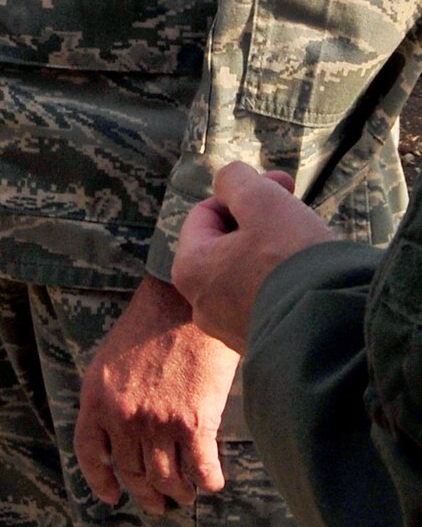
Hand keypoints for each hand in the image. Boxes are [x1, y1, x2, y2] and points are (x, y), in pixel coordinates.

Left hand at [74, 273, 239, 515]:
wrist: (185, 301)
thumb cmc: (152, 324)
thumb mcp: (112, 359)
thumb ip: (111, 396)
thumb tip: (121, 435)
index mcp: (96, 396)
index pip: (88, 450)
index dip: (99, 479)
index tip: (111, 495)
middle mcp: (122, 414)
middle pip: (131, 471)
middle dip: (146, 494)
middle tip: (159, 502)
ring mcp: (157, 422)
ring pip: (166, 479)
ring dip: (178, 493)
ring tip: (186, 492)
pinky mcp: (193, 423)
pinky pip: (200, 471)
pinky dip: (208, 482)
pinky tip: (211, 481)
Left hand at [173, 161, 332, 353]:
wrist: (335, 333)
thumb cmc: (291, 260)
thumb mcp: (261, 201)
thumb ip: (236, 180)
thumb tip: (229, 180)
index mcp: (190, 268)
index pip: (207, 213)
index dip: (244, 192)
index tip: (283, 185)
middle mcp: (202, 305)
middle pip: (228, 243)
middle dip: (261, 220)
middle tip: (296, 210)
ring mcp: (232, 330)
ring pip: (249, 272)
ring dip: (275, 251)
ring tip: (307, 245)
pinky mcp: (265, 345)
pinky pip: (269, 301)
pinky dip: (286, 283)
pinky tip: (311, 278)